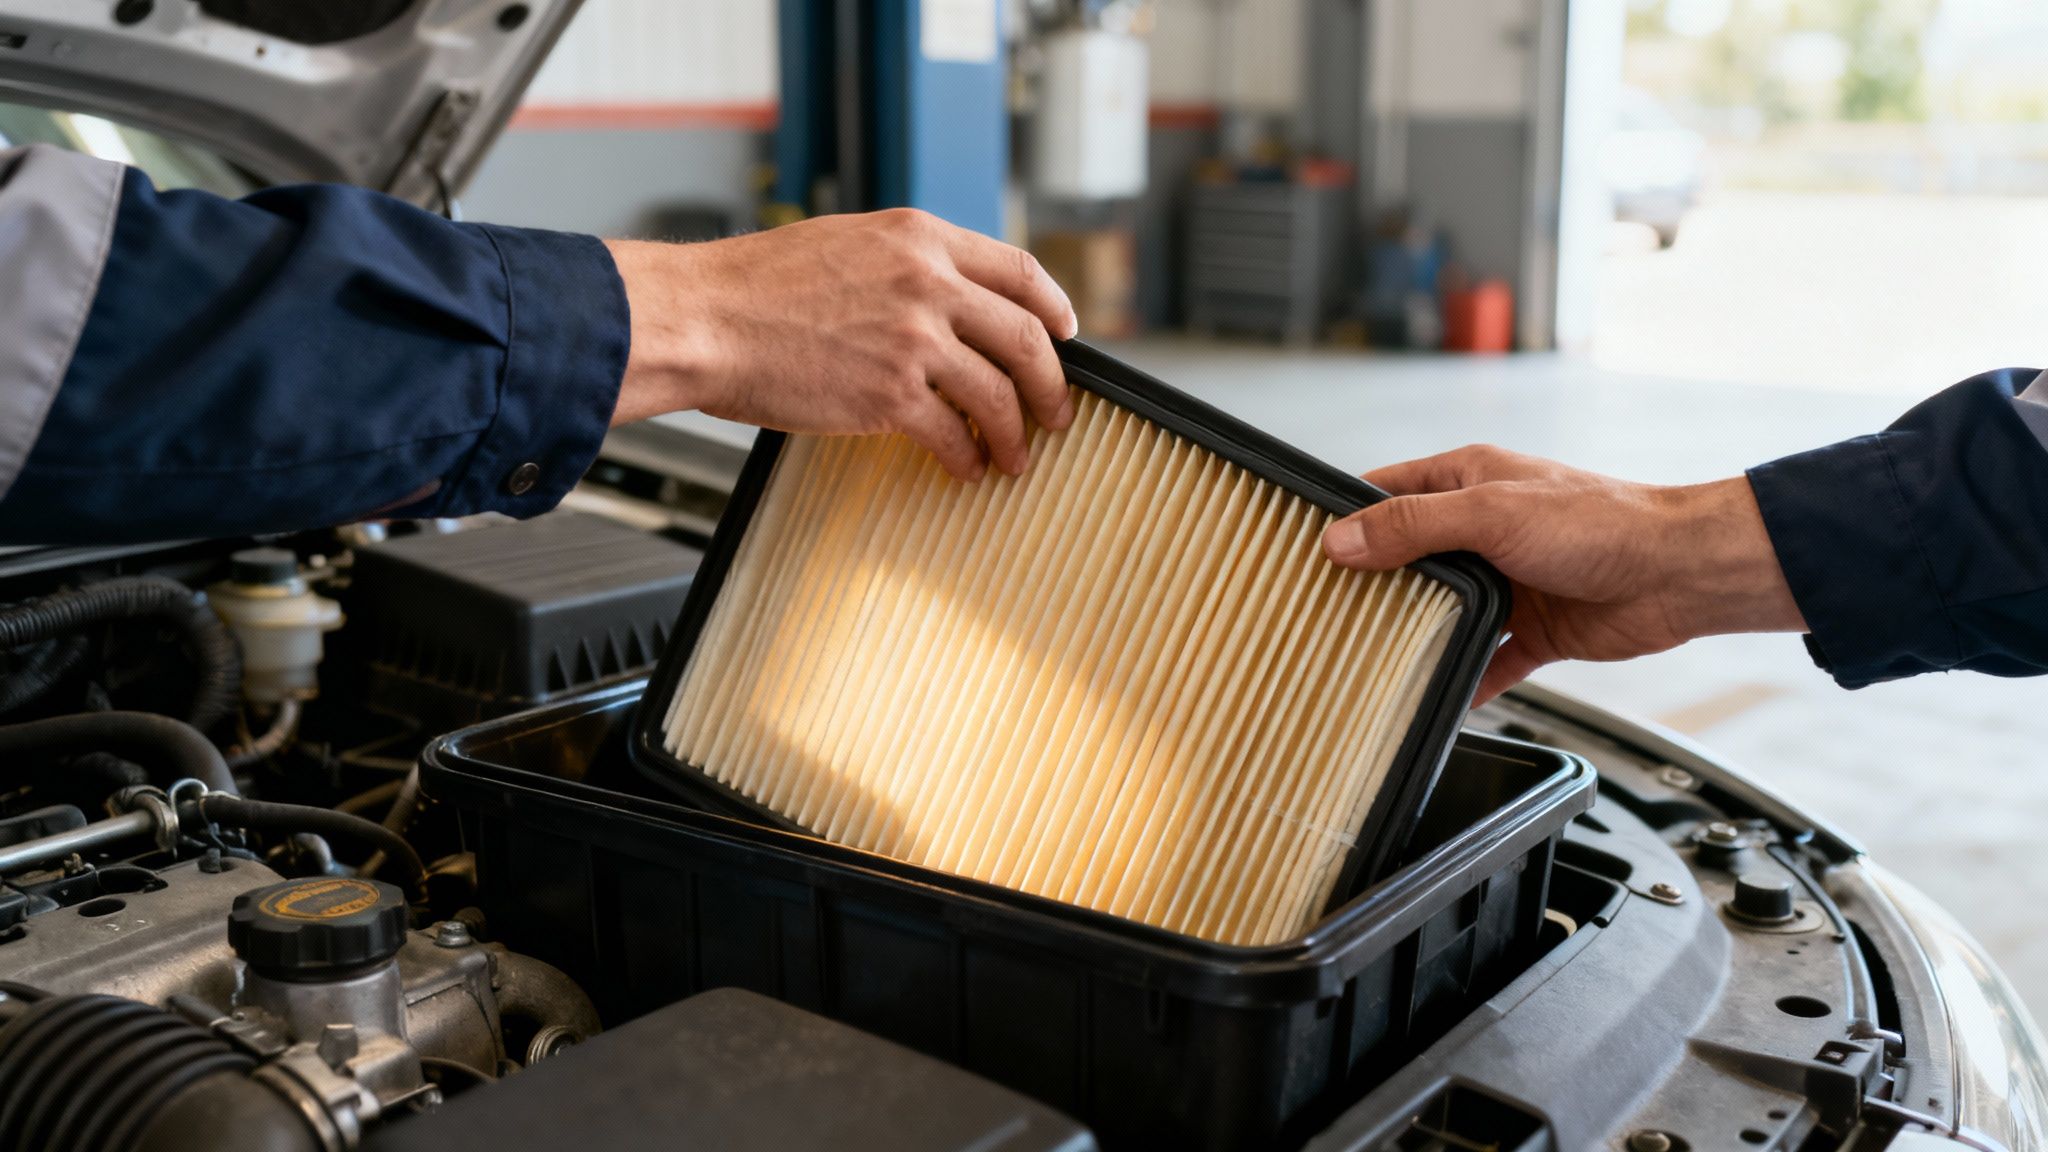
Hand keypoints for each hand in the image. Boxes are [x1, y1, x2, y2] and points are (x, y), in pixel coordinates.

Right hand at [605, 209, 1078, 479]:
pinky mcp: (890, 396)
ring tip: (1013, 458)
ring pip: (999, 395)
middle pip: (1026, 338)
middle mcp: (927, 284)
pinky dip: (967, 458)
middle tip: (1057, 413)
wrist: (705, 319)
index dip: (1054, 308)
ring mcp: (913, 341)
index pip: (1019, 271)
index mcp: (919, 239)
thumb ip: (906, 265)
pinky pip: (954, 435)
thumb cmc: (756, 288)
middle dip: (1052, 385)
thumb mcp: (846, 245)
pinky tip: (964, 469)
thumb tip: (949, 302)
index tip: (1066, 334)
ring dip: (1014, 435)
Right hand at [1320, 446, 1806, 702]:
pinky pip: (1485, 660)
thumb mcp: (1491, 514)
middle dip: (1370, 584)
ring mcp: (1507, 581)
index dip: (1346, 519)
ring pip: (1441, 612)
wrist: (1678, 575)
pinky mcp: (1533, 629)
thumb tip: (1342, 540)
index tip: (1303, 550)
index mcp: (1468, 480)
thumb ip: (1414, 526)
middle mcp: (1483, 528)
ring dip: (1414, 634)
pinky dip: (1463, 681)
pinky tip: (1435, 701)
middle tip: (1322, 614)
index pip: (1387, 493)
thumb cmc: (1600, 524)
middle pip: (1407, 557)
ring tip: (1366, 658)